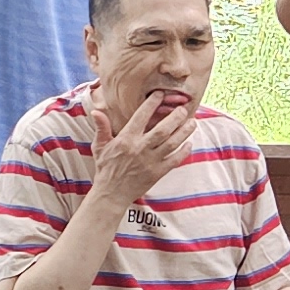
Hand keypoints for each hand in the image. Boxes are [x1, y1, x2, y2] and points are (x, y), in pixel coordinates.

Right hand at [91, 83, 197, 204]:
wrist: (111, 194)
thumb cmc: (105, 168)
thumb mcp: (99, 146)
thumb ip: (101, 128)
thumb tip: (96, 111)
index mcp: (126, 140)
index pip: (141, 117)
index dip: (151, 104)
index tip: (160, 95)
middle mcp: (140, 149)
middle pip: (162, 130)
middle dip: (175, 118)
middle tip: (183, 109)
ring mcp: (150, 162)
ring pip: (172, 144)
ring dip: (184, 132)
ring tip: (193, 122)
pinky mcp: (157, 173)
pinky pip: (174, 161)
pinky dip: (183, 152)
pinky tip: (189, 143)